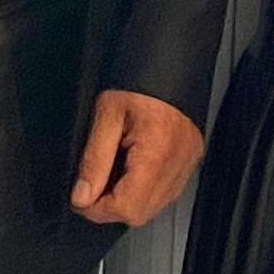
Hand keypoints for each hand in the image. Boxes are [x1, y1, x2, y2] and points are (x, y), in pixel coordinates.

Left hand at [73, 88, 203, 228]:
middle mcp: (178, 163)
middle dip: (111, 207)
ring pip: (155, 207)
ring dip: (128, 200)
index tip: (82, 197)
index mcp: (156, 151)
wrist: (171, 60)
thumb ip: (93, 159)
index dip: (98, 209)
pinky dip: (145, 190)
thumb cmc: (141, 80)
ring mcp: (188, 163)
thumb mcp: (106, 115)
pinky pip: (166, 192)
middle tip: (93, 186)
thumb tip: (82, 195)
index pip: (128, 206)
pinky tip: (132, 169)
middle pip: (142, 213)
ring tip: (113, 172)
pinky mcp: (191, 160)